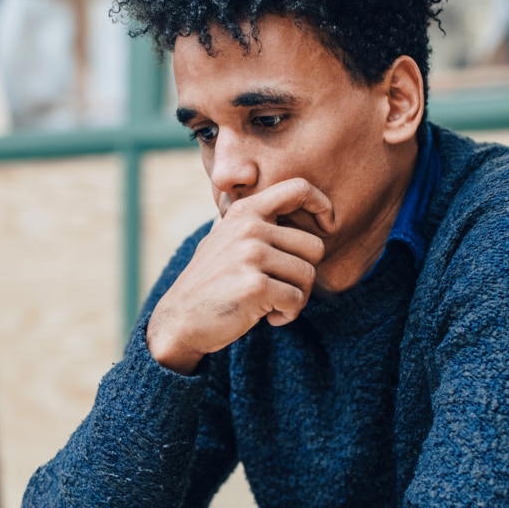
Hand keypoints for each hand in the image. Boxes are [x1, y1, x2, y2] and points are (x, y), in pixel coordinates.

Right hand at [147, 178, 333, 373]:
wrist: (180, 319)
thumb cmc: (209, 281)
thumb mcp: (222, 238)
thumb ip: (247, 220)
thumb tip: (281, 201)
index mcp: (245, 211)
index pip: (298, 188)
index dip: (322, 204)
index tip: (327, 225)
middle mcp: (249, 228)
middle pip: (314, 247)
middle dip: (303, 275)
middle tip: (281, 288)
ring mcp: (251, 255)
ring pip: (308, 276)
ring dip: (296, 298)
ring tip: (270, 303)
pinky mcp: (255, 286)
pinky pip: (296, 300)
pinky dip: (286, 314)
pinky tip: (265, 317)